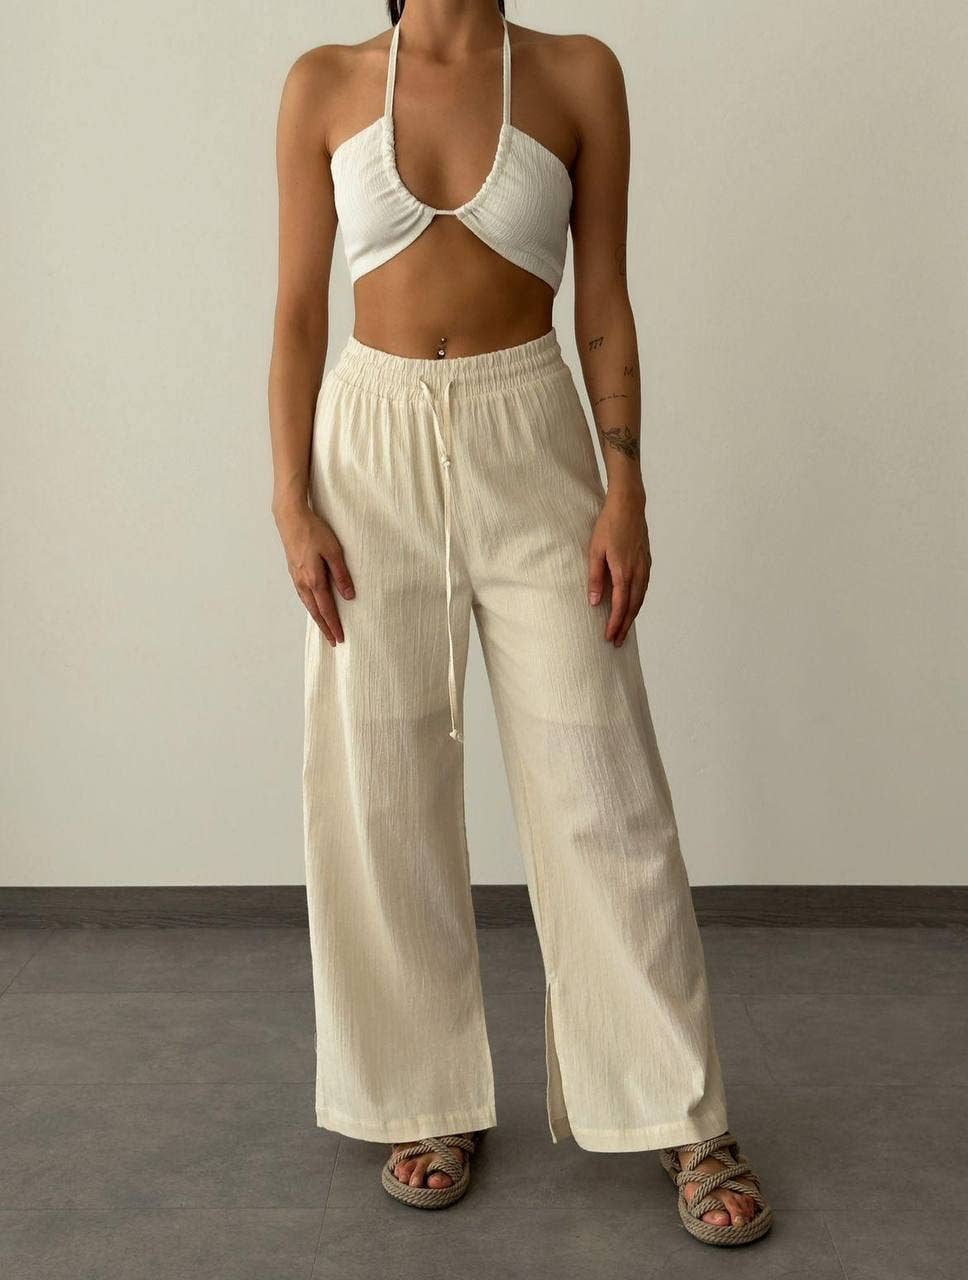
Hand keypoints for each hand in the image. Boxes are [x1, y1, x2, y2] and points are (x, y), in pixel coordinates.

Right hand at [275, 505, 354, 647]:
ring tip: (325, 628)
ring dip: (318, 618)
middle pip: (316, 612)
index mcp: (314, 579)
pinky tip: (314, 606)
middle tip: (334, 641)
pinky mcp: (294, 572)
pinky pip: (303, 595)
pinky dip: (310, 606)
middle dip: (325, 627)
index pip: (326, 609)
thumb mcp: (334, 551)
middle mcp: (303, 582)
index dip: (334, 625)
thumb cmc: (313, 531)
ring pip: (308, 605)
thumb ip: (341, 574)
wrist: (290, 518)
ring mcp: (296, 578)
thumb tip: (348, 596)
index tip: (340, 638)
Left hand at [587, 489, 651, 646]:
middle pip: (633, 607)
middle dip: (624, 626)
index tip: (609, 637)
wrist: (629, 505)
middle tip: (617, 642)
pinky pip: (643, 588)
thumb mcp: (595, 551)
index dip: (614, 623)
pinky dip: (638, 602)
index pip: (619, 605)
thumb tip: (594, 601)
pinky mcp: (647, 562)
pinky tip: (632, 606)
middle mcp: (638, 572)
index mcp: (624, 571)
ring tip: (624, 629)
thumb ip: (595, 578)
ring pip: (640, 599)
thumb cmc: (609, 525)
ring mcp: (645, 567)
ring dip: (632, 616)